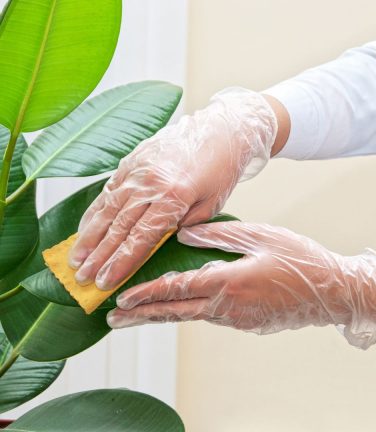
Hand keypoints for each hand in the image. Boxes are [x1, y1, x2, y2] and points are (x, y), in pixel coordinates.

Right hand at [69, 88, 286, 291]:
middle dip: (99, 256)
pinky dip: (94, 212)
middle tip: (82, 278)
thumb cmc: (222, 168)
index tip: (104, 282)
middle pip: (118, 227)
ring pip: (107, 209)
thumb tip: (161, 241)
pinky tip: (84, 229)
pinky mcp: (131, 160)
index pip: (141, 238)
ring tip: (75, 259)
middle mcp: (150, 183)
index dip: (120, 262)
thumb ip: (186, 224)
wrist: (221, 128)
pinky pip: (108, 190)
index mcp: (173, 196)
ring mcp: (137, 170)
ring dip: (88, 237)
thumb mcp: (213, 203)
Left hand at [106, 221, 375, 348]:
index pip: (177, 289)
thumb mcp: (262, 236)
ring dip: (164, 314)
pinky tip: (186, 307)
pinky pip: (214, 316)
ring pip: (193, 316)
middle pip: (176, 313)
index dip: (146, 294)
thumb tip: (184, 235)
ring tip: (141, 315)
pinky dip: (193, 312)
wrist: (334, 291)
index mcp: (229, 282)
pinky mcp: (249, 323)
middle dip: (142, 316)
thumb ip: (220, 236)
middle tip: (114, 320)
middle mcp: (229, 306)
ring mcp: (239, 319)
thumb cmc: (301, 259)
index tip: (122, 300)